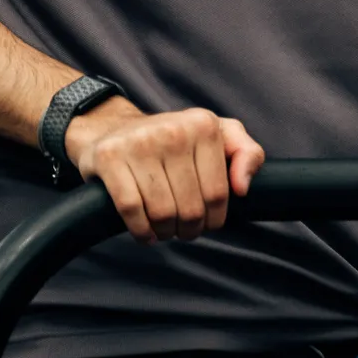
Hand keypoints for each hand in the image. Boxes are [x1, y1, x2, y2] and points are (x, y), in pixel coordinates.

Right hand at [64, 96, 264, 244]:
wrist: (115, 129)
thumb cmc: (174, 140)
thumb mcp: (218, 135)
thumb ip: (248, 154)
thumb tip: (242, 188)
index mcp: (203, 124)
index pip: (218, 193)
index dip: (215, 219)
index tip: (207, 222)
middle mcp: (173, 129)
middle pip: (191, 208)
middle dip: (189, 229)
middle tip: (184, 229)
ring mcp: (139, 142)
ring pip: (162, 212)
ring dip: (165, 232)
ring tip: (166, 229)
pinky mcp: (110, 157)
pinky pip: (131, 209)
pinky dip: (141, 231)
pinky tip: (146, 232)